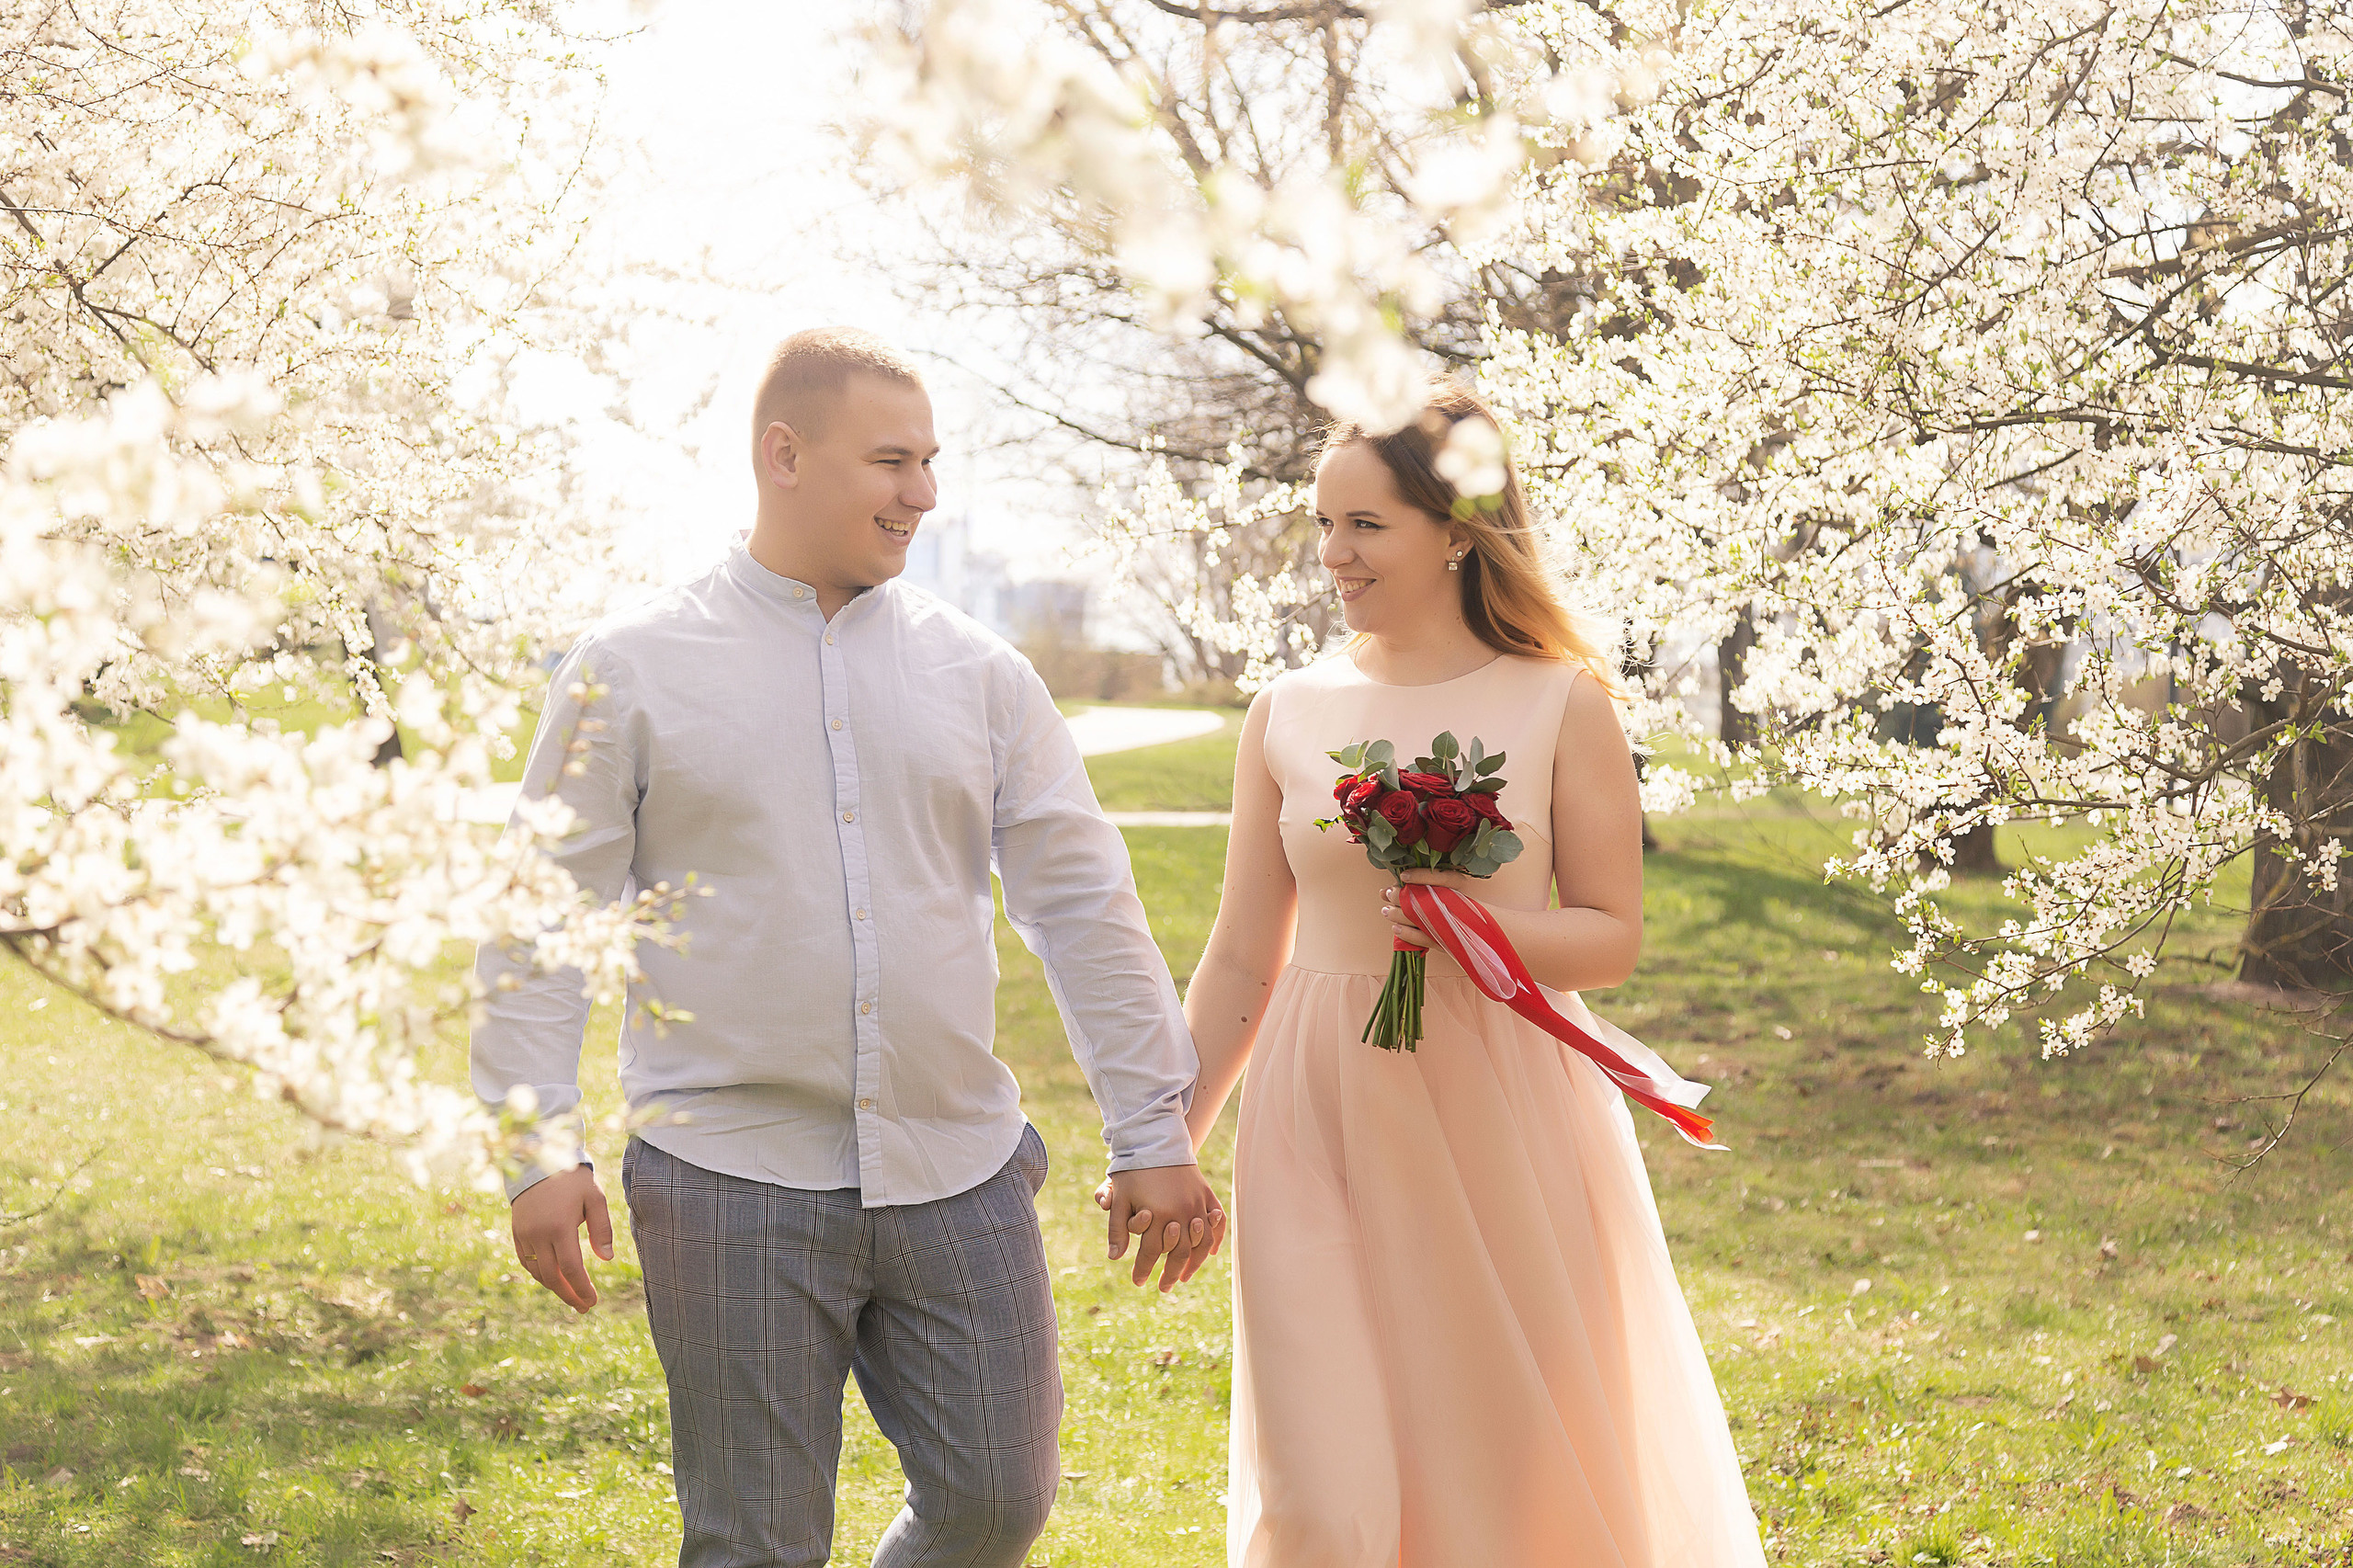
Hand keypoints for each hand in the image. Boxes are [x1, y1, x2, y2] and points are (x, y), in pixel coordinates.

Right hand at [509, 1163, 613, 1311]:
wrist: (539, 1160)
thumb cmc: (573, 1180)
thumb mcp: (595, 1198)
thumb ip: (602, 1229)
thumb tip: (606, 1259)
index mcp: (560, 1227)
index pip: (571, 1269)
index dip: (582, 1289)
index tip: (592, 1302)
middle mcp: (538, 1235)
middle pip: (553, 1277)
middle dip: (569, 1295)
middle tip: (584, 1307)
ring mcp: (524, 1235)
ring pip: (538, 1272)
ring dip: (554, 1287)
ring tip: (572, 1296)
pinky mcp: (516, 1233)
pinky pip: (525, 1262)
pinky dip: (539, 1274)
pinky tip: (553, 1279)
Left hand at [1094, 1165, 1226, 1292]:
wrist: (1157, 1140)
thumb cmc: (1134, 1170)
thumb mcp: (1120, 1198)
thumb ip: (1117, 1229)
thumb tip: (1115, 1258)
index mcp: (1158, 1215)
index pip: (1150, 1253)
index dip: (1142, 1269)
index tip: (1138, 1282)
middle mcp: (1182, 1213)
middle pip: (1178, 1254)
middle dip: (1170, 1274)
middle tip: (1163, 1288)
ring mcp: (1198, 1204)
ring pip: (1202, 1243)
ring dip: (1194, 1263)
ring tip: (1184, 1276)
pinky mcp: (1207, 1195)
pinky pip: (1217, 1223)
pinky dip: (1215, 1240)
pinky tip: (1208, 1254)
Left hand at [1381, 869, 1477, 950]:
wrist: (1478, 931)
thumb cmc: (1458, 903)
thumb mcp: (1448, 886)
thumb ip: (1427, 881)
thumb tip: (1401, 879)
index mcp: (1460, 886)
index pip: (1444, 878)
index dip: (1422, 876)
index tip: (1403, 876)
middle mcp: (1459, 904)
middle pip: (1426, 898)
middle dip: (1401, 897)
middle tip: (1388, 894)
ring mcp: (1452, 924)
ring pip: (1421, 919)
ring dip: (1398, 915)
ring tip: (1386, 911)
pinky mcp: (1447, 941)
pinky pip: (1424, 938)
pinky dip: (1407, 934)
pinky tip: (1395, 928)